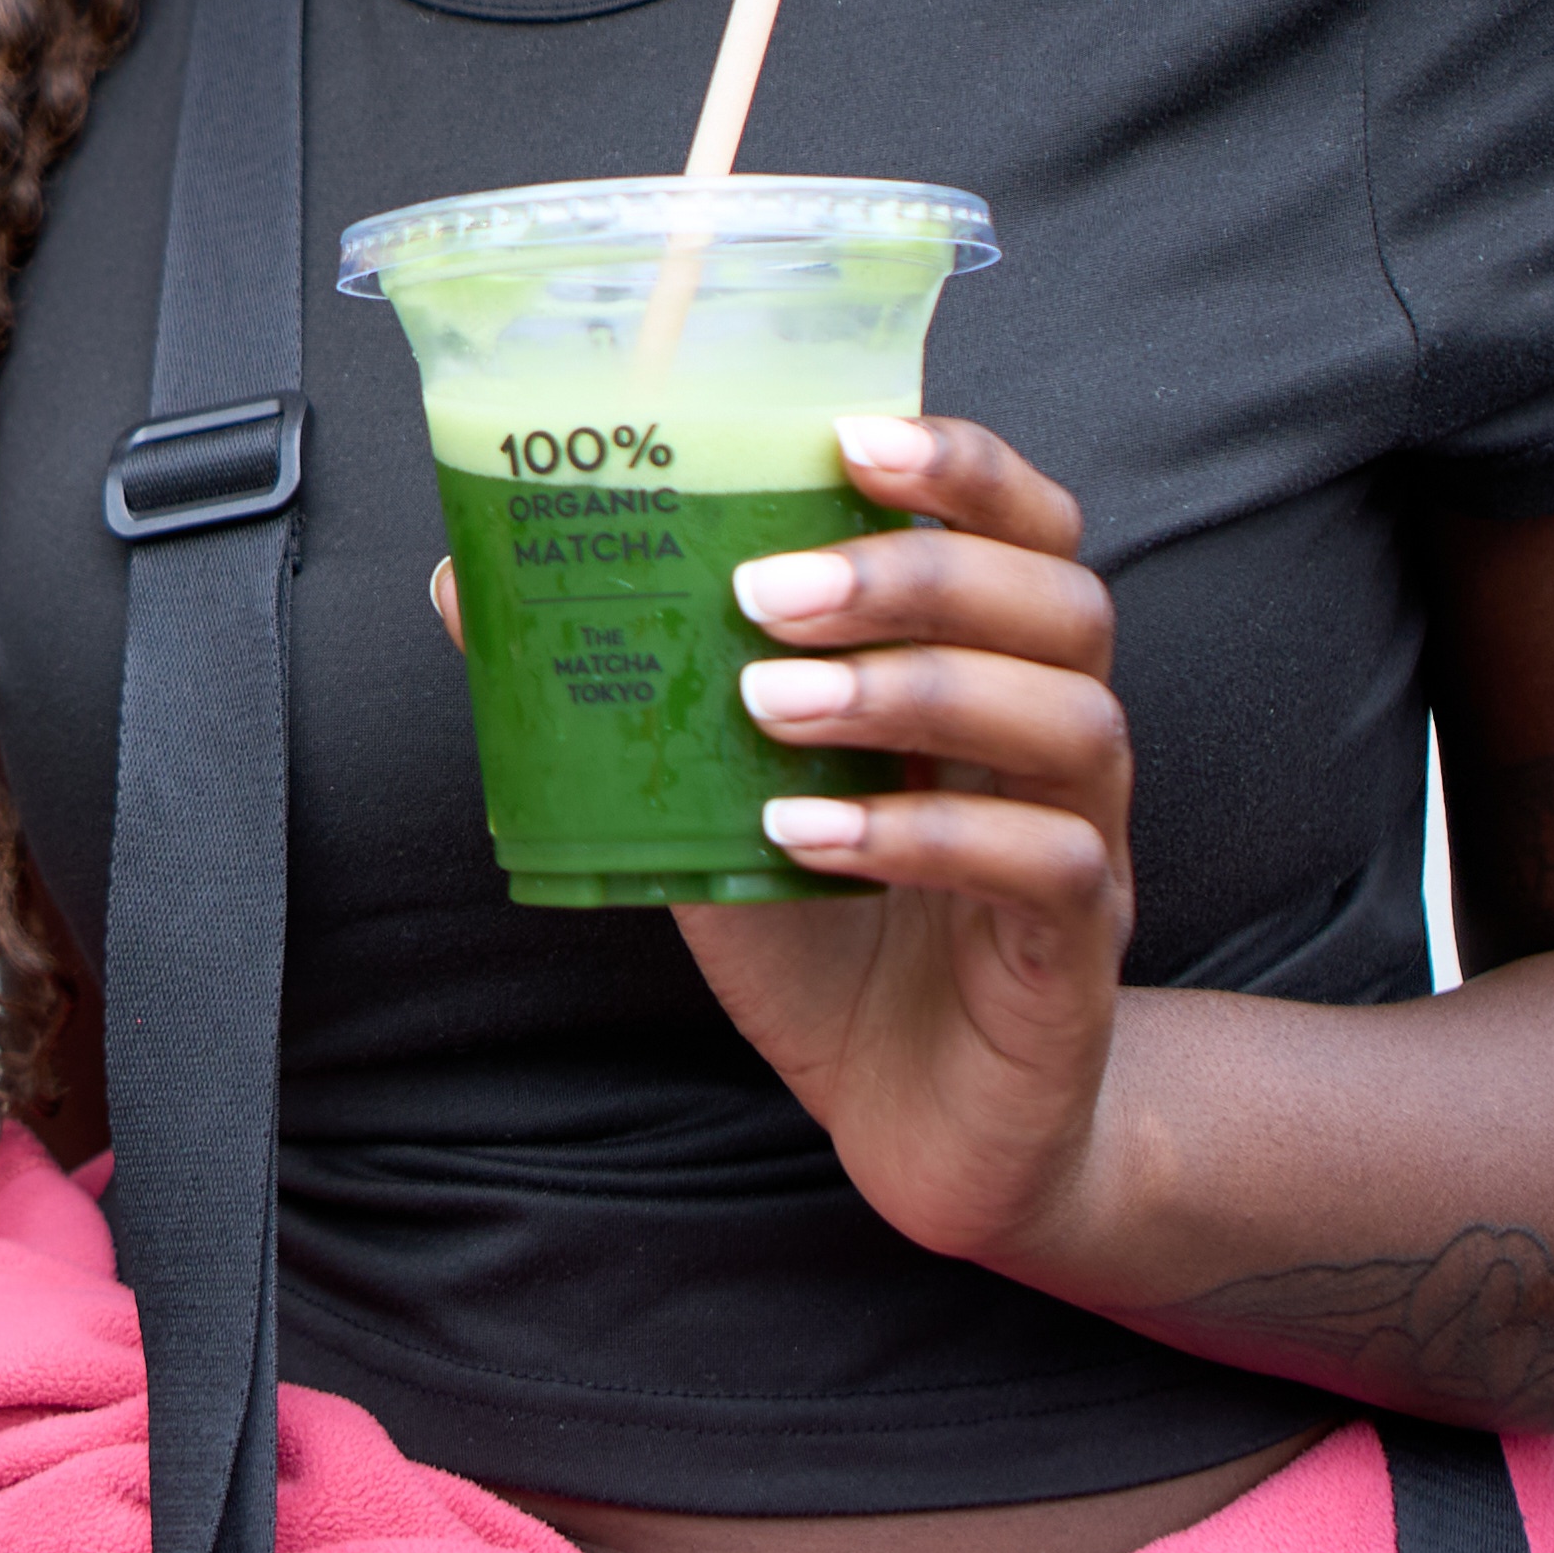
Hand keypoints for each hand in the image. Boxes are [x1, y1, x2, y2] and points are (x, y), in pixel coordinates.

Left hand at [554, 412, 1133, 1269]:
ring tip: (766, 703)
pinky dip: (920, 840)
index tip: (853, 435)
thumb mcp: (708, 790)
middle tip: (763, 591)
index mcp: (990, 663)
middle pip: (1061, 600)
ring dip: (908, 691)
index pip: (1025, 522)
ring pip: (1060, 719)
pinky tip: (804, 838)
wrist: (917, 1117)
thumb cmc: (827, 930)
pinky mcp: (1074, 951)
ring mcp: (1086, 837)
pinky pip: (1041, 865)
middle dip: (914, 573)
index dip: (963, 464)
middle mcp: (1059, 730)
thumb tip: (468, 578)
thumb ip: (627, 685)